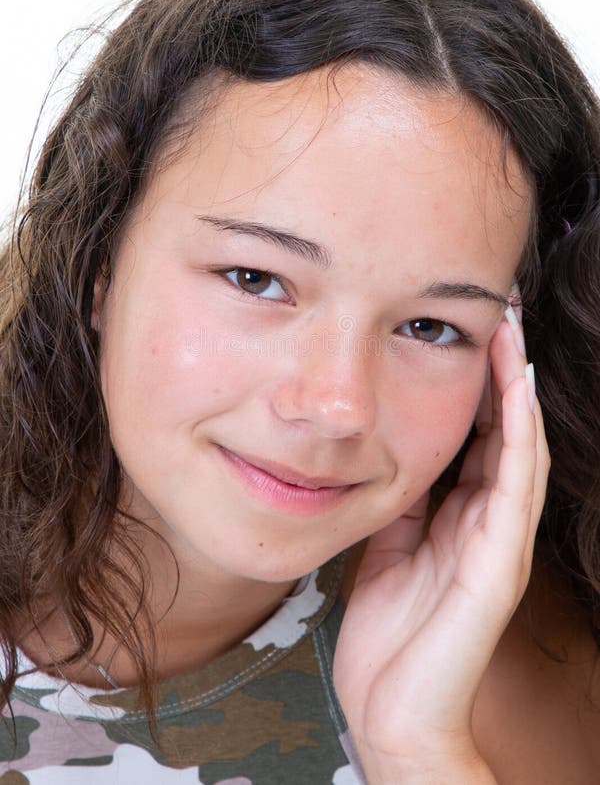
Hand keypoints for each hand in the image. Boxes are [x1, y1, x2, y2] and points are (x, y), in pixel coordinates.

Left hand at [332, 313, 549, 781]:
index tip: (462, 330)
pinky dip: (518, 435)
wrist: (391, 709)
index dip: (476, 384)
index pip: (476, 436)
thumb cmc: (390, 635)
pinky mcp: (499, 563)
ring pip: (519, 447)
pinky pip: (514, 486)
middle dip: (502, 371)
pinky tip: (517, 391)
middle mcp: (488, 522)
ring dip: (517, 388)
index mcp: (460, 518)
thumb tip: (387, 448)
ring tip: (509, 331)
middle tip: (495, 310)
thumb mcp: (387, 547)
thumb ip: (400, 501)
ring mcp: (500, 541)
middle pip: (503, 431)